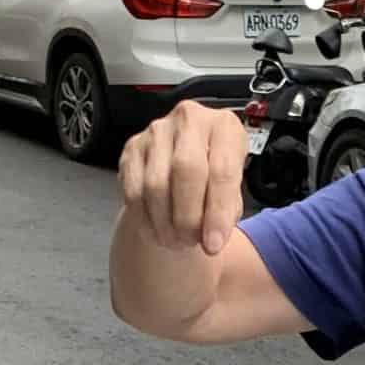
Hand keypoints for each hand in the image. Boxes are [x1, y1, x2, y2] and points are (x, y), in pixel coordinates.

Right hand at [119, 103, 247, 258]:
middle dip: (188, 217)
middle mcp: (189, 119)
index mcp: (223, 125)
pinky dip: (145, 219)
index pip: (222, 170)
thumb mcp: (233, 187)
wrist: (187, 159)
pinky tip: (157, 233)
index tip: (214, 245)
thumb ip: (227, 211)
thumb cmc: (214, 174)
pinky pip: (134, 190)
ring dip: (165, 223)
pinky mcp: (132, 148)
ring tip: (176, 242)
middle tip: (190, 243)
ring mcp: (156, 132)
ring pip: (156, 184)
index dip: (217, 212)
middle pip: (186, 171)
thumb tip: (212, 241)